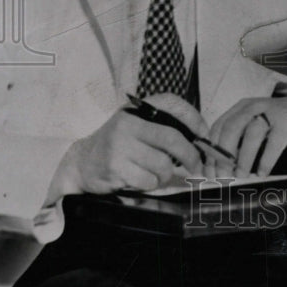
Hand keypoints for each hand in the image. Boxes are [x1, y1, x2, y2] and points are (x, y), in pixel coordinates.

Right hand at [49, 93, 207, 198]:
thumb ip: (163, 126)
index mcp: (137, 109)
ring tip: (156, 172)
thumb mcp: (137, 125)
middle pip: (172, 139)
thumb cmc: (119, 144)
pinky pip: (149, 180)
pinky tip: (140, 178)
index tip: (204, 135)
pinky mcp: (116, 167)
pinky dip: (151, 183)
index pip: (172, 103)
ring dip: (166, 175)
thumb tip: (200, 139)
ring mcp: (120, 145)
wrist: (82, 161)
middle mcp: (128, 123)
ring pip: (162, 165)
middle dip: (191, 155)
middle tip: (196, 166)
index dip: (193, 118)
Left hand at [207, 95, 286, 177]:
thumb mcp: (254, 126)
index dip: (211, 150)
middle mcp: (253, 107)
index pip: (219, 127)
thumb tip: (219, 168)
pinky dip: (266, 159)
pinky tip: (262, 173)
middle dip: (223, 155)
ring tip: (241, 176)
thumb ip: (238, 141)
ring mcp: (272, 113)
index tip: (209, 172)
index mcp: (240, 108)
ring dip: (243, 158)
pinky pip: (274, 142)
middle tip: (222, 177)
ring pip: (252, 133)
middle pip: (231, 128)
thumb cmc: (277, 125)